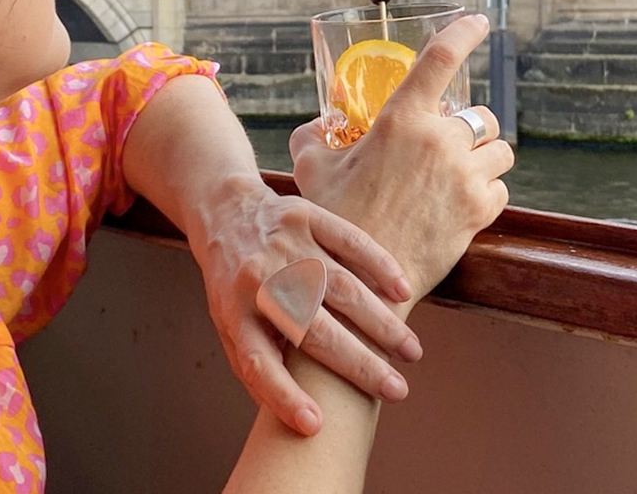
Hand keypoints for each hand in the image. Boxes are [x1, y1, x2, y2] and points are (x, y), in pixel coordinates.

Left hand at [190, 184, 422, 435]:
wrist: (224, 211)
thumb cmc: (234, 283)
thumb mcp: (230, 324)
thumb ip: (258, 365)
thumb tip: (297, 418)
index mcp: (236, 315)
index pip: (257, 363)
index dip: (283, 396)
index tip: (316, 425)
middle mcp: (259, 281)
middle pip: (313, 329)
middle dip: (359, 364)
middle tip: (397, 391)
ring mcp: (284, 247)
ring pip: (341, 288)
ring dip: (381, 322)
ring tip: (411, 352)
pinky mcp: (305, 216)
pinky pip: (350, 241)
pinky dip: (380, 266)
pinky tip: (404, 292)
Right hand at [291, 14, 512, 299]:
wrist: (360, 282)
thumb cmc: (333, 221)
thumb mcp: (311, 169)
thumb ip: (312, 137)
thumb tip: (318, 124)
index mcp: (401, 120)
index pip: (441, 59)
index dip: (464, 33)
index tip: (479, 22)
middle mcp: (440, 142)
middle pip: (482, 115)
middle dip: (472, 126)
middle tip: (451, 142)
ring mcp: (464, 176)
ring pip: (500, 151)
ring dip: (485, 158)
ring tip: (461, 173)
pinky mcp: (478, 211)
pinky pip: (501, 189)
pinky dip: (487, 192)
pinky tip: (464, 203)